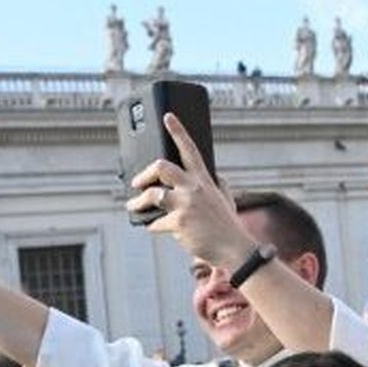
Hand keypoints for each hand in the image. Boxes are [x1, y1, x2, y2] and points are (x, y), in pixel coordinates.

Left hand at [125, 114, 252, 268]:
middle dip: (144, 174)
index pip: (190, 149)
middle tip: (136, 183)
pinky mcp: (179, 222)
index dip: (178, 130)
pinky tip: (155, 228)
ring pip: (152, 194)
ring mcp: (186, 204)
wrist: (234, 249)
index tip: (167, 116)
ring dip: (138, 202)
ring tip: (133, 207)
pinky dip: (153, 226)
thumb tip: (218, 176)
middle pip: (161, 167)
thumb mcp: (227, 200)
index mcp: (205, 180)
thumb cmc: (228, 227)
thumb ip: (220, 185)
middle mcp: (194, 188)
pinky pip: (156, 222)